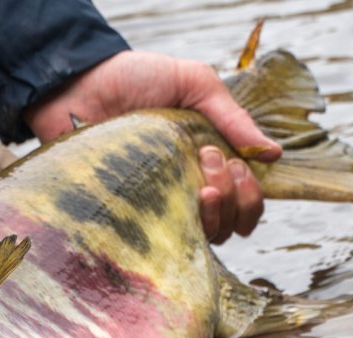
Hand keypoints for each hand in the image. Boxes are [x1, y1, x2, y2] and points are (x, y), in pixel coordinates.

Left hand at [23, 50, 281, 243]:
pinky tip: (170, 206)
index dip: (250, 197)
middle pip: (228, 227)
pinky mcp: (125, 216)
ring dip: (213, 216)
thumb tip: (273, 155)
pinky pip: (158, 242)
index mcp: (206, 165)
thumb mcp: (193, 83)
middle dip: (234, 199)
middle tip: (209, 160)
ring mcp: (156, 208)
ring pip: (201, 240)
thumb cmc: (134, 80)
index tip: (234, 164)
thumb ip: (232, 117)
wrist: (79, 85)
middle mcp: (185, 192)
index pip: (244, 204)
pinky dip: (176, 232)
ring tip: (199, 185)